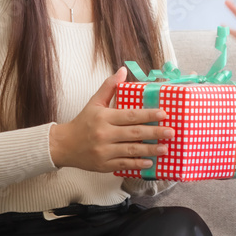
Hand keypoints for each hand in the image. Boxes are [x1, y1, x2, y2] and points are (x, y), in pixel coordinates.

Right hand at [49, 67, 174, 172]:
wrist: (63, 145)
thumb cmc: (83, 122)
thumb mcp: (94, 102)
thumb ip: (109, 87)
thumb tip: (123, 70)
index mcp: (104, 117)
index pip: (130, 115)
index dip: (148, 114)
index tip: (164, 114)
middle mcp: (104, 134)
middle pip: (134, 133)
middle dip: (155, 132)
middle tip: (171, 132)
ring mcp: (104, 151)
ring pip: (131, 151)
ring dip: (150, 150)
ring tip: (166, 148)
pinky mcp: (104, 165)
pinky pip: (124, 165)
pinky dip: (137, 164)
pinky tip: (150, 162)